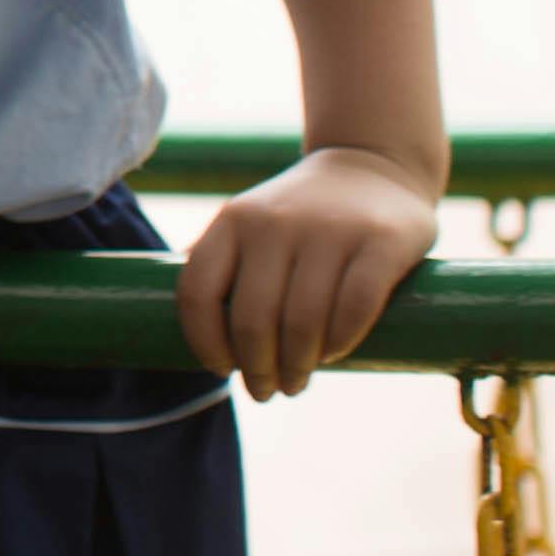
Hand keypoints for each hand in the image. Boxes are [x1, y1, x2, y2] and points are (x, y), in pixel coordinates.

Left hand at [177, 146, 438, 396]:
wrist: (374, 164)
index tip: (221, 369)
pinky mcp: (381, 241)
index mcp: (233, 220)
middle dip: (255, 368)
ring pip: (302, 321)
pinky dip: (340, 342)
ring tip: (295, 382)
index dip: (203, 342)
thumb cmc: (302, 212)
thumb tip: (173, 320)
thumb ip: (222, 261)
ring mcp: (329, 230)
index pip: (197, 291)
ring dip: (296, 366)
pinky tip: (334, 354)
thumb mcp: (250, 222)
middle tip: (266, 391)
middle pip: (251, 318)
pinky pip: (354, 307)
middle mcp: (275, 222)